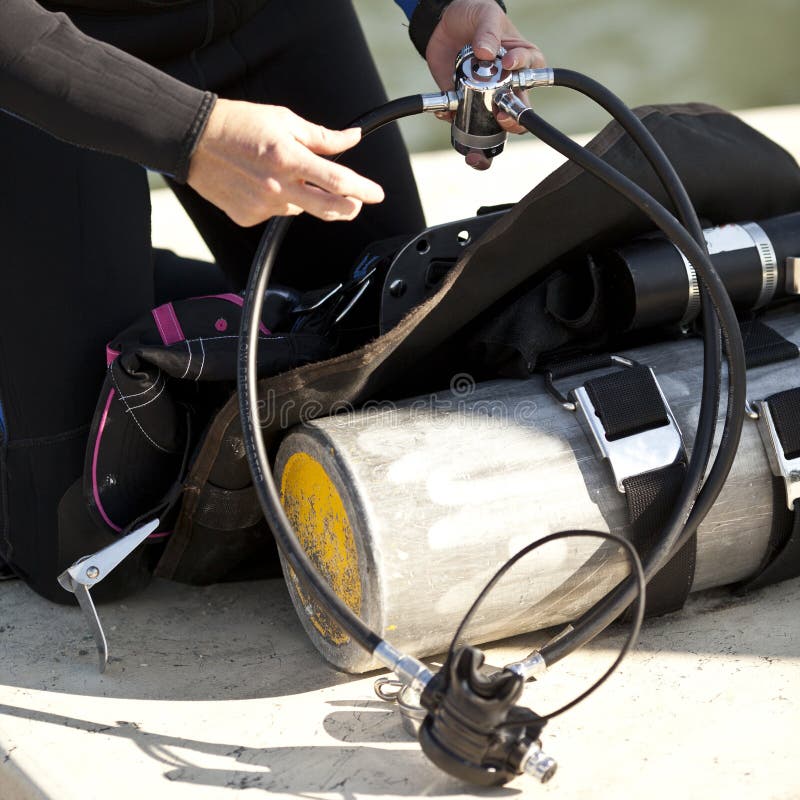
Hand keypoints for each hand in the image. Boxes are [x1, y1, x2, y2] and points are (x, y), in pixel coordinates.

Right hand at [187, 99, 384, 226]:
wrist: (192, 139)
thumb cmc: (238, 124)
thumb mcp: (284, 120)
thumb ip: (322, 136)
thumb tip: (352, 138)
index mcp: (290, 159)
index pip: (338, 181)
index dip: (363, 189)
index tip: (377, 194)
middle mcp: (278, 187)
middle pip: (329, 209)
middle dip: (349, 208)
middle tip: (355, 203)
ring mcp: (262, 206)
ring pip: (299, 210)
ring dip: (303, 197)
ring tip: (281, 174)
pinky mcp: (248, 217)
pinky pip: (274, 213)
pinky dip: (276, 202)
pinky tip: (259, 183)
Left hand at [425, 0, 545, 168]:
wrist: (444, 24)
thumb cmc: (475, 15)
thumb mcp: (485, 15)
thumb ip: (488, 31)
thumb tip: (486, 52)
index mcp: (522, 60)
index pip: (531, 73)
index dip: (521, 72)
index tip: (507, 64)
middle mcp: (508, 83)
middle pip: (518, 110)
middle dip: (511, 120)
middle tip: (500, 115)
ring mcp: (486, 95)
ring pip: (494, 126)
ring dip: (484, 137)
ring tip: (475, 143)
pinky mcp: (465, 101)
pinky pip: (463, 119)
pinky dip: (453, 121)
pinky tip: (445, 114)